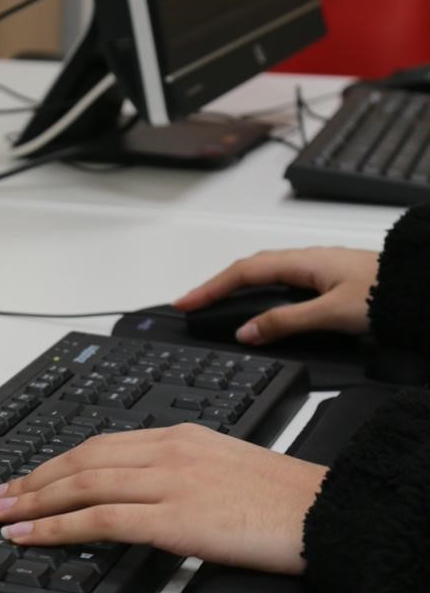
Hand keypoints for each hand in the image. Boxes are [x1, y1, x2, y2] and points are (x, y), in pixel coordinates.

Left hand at [0, 426, 326, 574]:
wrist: (321, 512)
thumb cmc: (284, 502)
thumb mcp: (225, 471)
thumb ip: (181, 478)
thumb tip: (148, 503)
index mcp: (180, 436)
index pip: (102, 445)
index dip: (57, 463)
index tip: (28, 478)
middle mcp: (168, 451)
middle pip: (81, 459)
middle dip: (32, 479)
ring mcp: (169, 481)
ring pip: (81, 484)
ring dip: (32, 501)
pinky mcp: (174, 516)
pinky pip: (100, 518)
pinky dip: (56, 526)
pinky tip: (30, 534)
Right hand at [173, 245, 379, 344]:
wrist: (419, 290)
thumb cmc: (385, 295)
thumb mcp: (330, 313)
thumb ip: (285, 323)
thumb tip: (247, 331)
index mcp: (302, 262)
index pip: (244, 272)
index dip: (211, 288)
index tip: (186, 302)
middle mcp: (307, 261)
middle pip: (250, 269)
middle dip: (218, 285)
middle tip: (193, 303)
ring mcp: (319, 270)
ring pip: (268, 274)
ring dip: (238, 288)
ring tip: (216, 304)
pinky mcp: (329, 282)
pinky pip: (283, 283)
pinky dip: (261, 293)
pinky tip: (261, 307)